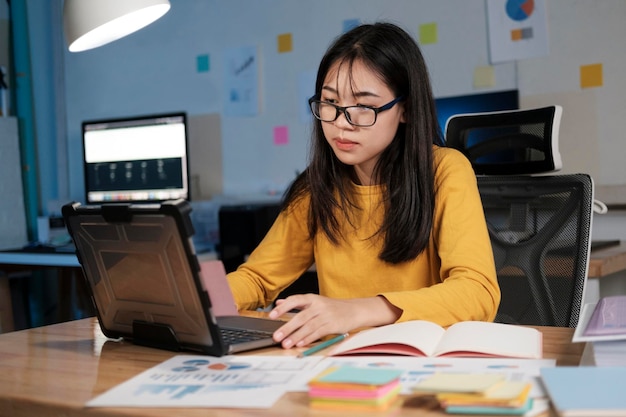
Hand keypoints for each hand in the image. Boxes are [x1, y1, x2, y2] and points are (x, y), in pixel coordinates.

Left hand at [268, 294, 400, 348]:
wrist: (354, 310)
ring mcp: (326, 315)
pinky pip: (318, 333)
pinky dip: (308, 339)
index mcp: (312, 298)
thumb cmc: (332, 307)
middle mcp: (318, 305)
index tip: (271, 315)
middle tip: (276, 336)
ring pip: (308, 327)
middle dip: (287, 327)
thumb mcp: (315, 301)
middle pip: (301, 317)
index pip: (295, 300)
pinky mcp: (333, 325)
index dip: (283, 307)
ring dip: (296, 336)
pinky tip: (300, 344)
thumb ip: (297, 303)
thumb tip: (279, 303)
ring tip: (286, 344)